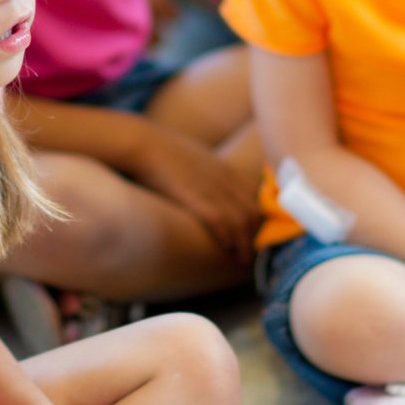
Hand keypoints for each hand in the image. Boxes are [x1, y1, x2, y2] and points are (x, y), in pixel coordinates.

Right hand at [131, 128, 260, 261]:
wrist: (144, 144)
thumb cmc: (161, 150)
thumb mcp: (193, 157)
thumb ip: (205, 171)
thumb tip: (202, 184)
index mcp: (225, 169)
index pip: (257, 196)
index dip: (260, 217)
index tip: (255, 233)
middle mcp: (225, 179)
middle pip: (255, 211)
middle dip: (258, 235)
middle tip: (252, 252)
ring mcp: (213, 189)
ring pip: (244, 221)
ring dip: (246, 244)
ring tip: (242, 260)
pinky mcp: (197, 198)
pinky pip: (223, 223)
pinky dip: (229, 239)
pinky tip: (226, 249)